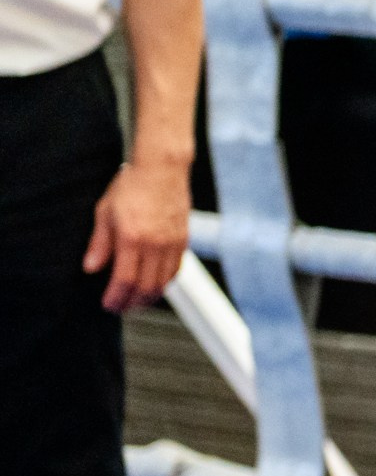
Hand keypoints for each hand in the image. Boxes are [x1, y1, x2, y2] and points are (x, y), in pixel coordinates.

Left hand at [84, 159, 191, 312]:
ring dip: (149, 296)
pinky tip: (154, 284)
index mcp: (133, 238)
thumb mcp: (105, 211)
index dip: (116, 297)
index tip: (108, 304)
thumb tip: (91, 267)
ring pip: (164, 282)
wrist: (163, 168)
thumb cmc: (133, 185)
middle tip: (120, 307)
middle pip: (147, 287)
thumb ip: (99, 243)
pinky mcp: (183, 239)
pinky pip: (175, 269)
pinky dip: (164, 282)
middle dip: (132, 303)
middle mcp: (156, 244)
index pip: (125, 280)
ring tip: (136, 300)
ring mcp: (173, 243)